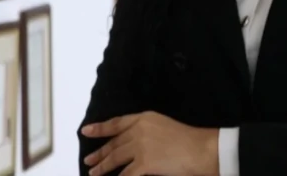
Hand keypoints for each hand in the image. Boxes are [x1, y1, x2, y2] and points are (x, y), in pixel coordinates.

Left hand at [81, 111, 218, 175]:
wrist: (200, 149)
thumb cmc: (187, 138)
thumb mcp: (163, 126)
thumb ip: (146, 131)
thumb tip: (131, 143)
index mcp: (145, 117)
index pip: (117, 123)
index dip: (100, 128)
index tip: (86, 130)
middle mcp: (139, 129)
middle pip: (114, 143)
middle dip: (100, 152)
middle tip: (88, 159)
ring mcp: (140, 146)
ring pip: (115, 158)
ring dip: (102, 167)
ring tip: (93, 172)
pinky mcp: (143, 163)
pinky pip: (125, 175)